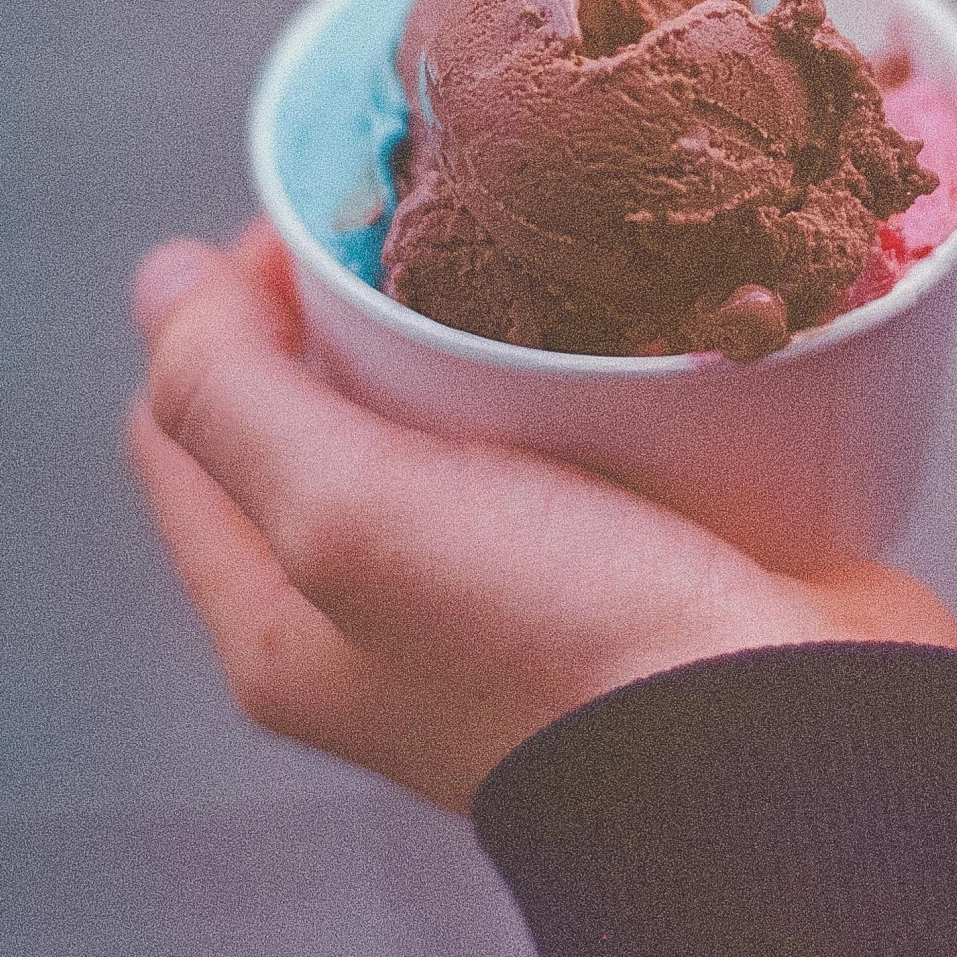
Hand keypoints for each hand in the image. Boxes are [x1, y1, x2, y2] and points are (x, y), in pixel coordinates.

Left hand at [126, 222, 956, 815]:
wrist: (795, 741)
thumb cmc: (560, 640)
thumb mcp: (350, 514)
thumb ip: (230, 397)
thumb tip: (162, 281)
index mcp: (288, 622)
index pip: (187, 432)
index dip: (222, 309)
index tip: (320, 224)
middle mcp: (389, 610)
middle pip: (321, 411)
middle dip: (351, 302)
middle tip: (428, 214)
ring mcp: (514, 582)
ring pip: (453, 410)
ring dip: (475, 320)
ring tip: (526, 236)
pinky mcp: (630, 550)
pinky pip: (573, 426)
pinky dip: (579, 358)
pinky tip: (615, 301)